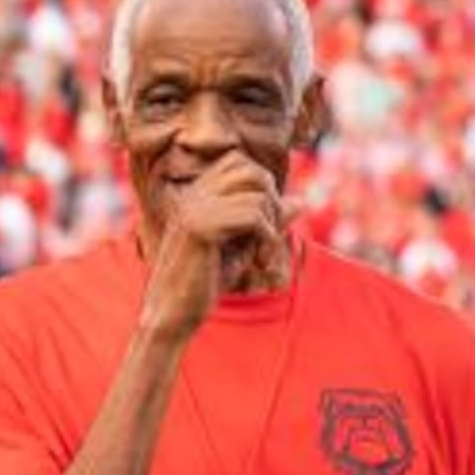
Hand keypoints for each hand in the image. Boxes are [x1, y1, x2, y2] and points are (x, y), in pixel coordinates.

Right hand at [142, 152, 284, 334]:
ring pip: (259, 195)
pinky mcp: (200, 228)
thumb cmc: (207, 280)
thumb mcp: (245, 246)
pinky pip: (254, 217)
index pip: (240, 162)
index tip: (263, 225)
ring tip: (262, 257)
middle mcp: (194, 196)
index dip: (264, 189)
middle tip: (268, 236)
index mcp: (198, 194)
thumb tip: (300, 201)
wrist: (174, 312)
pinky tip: (259, 263)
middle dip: (272, 202)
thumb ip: (268, 221)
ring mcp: (194, 209)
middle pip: (253, 171)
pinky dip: (268, 240)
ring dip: (272, 229)